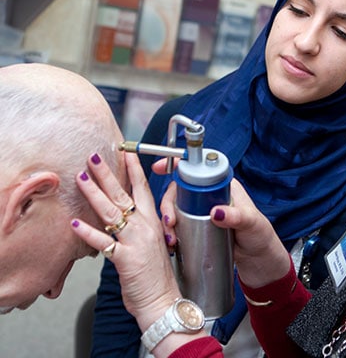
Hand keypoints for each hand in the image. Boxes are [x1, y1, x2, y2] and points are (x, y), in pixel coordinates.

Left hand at [71, 152, 178, 330]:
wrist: (162, 300)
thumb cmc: (156, 274)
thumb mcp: (155, 242)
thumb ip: (141, 225)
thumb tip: (125, 214)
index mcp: (153, 220)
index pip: (143, 188)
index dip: (134, 169)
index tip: (126, 153)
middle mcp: (145, 226)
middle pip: (123, 194)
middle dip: (107, 173)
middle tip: (93, 157)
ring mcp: (135, 240)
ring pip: (111, 211)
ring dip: (94, 193)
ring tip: (81, 179)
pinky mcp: (125, 258)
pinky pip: (104, 242)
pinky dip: (88, 233)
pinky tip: (75, 224)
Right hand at [156, 157, 289, 288]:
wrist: (259, 261)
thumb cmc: (260, 236)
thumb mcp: (251, 223)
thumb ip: (236, 217)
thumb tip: (216, 212)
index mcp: (222, 185)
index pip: (197, 169)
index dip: (177, 165)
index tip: (159, 166)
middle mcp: (210, 195)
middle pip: (180, 190)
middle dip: (168, 203)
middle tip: (169, 221)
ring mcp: (202, 212)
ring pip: (176, 208)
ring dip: (168, 221)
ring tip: (171, 238)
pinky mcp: (197, 228)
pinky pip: (179, 225)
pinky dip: (171, 231)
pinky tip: (172, 242)